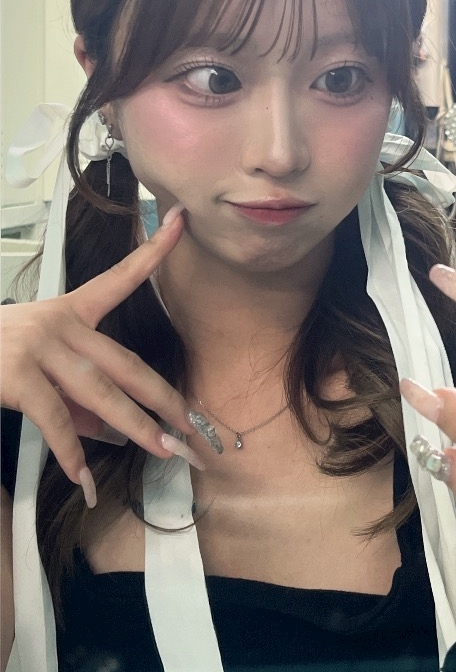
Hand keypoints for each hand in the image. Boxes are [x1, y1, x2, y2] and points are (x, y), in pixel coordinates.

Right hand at [1, 204, 205, 503]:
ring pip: (101, 392)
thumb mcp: (42, 369)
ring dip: (135, 426)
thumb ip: (81, 401)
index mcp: (71, 310)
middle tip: (193, 425)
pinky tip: (84, 479)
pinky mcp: (17, 374)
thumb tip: (118, 435)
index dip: (154, 251)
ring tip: (163, 450)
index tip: (181, 222)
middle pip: (126, 362)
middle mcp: (60, 323)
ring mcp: (39, 346)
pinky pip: (54, 420)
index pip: (121, 278)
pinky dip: (71, 454)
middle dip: (163, 398)